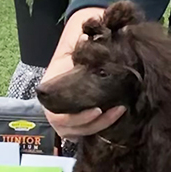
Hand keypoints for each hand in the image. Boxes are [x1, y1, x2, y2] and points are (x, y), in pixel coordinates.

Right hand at [38, 9, 126, 138]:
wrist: (83, 44)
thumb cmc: (77, 45)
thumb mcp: (75, 43)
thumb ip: (80, 44)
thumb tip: (88, 39)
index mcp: (49, 95)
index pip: (59, 118)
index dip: (78, 118)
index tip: (98, 109)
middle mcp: (57, 110)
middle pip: (73, 129)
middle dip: (96, 123)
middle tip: (117, 110)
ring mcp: (70, 117)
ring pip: (83, 132)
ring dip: (103, 125)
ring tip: (121, 110)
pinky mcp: (83, 119)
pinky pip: (91, 130)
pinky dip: (104, 126)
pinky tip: (119, 114)